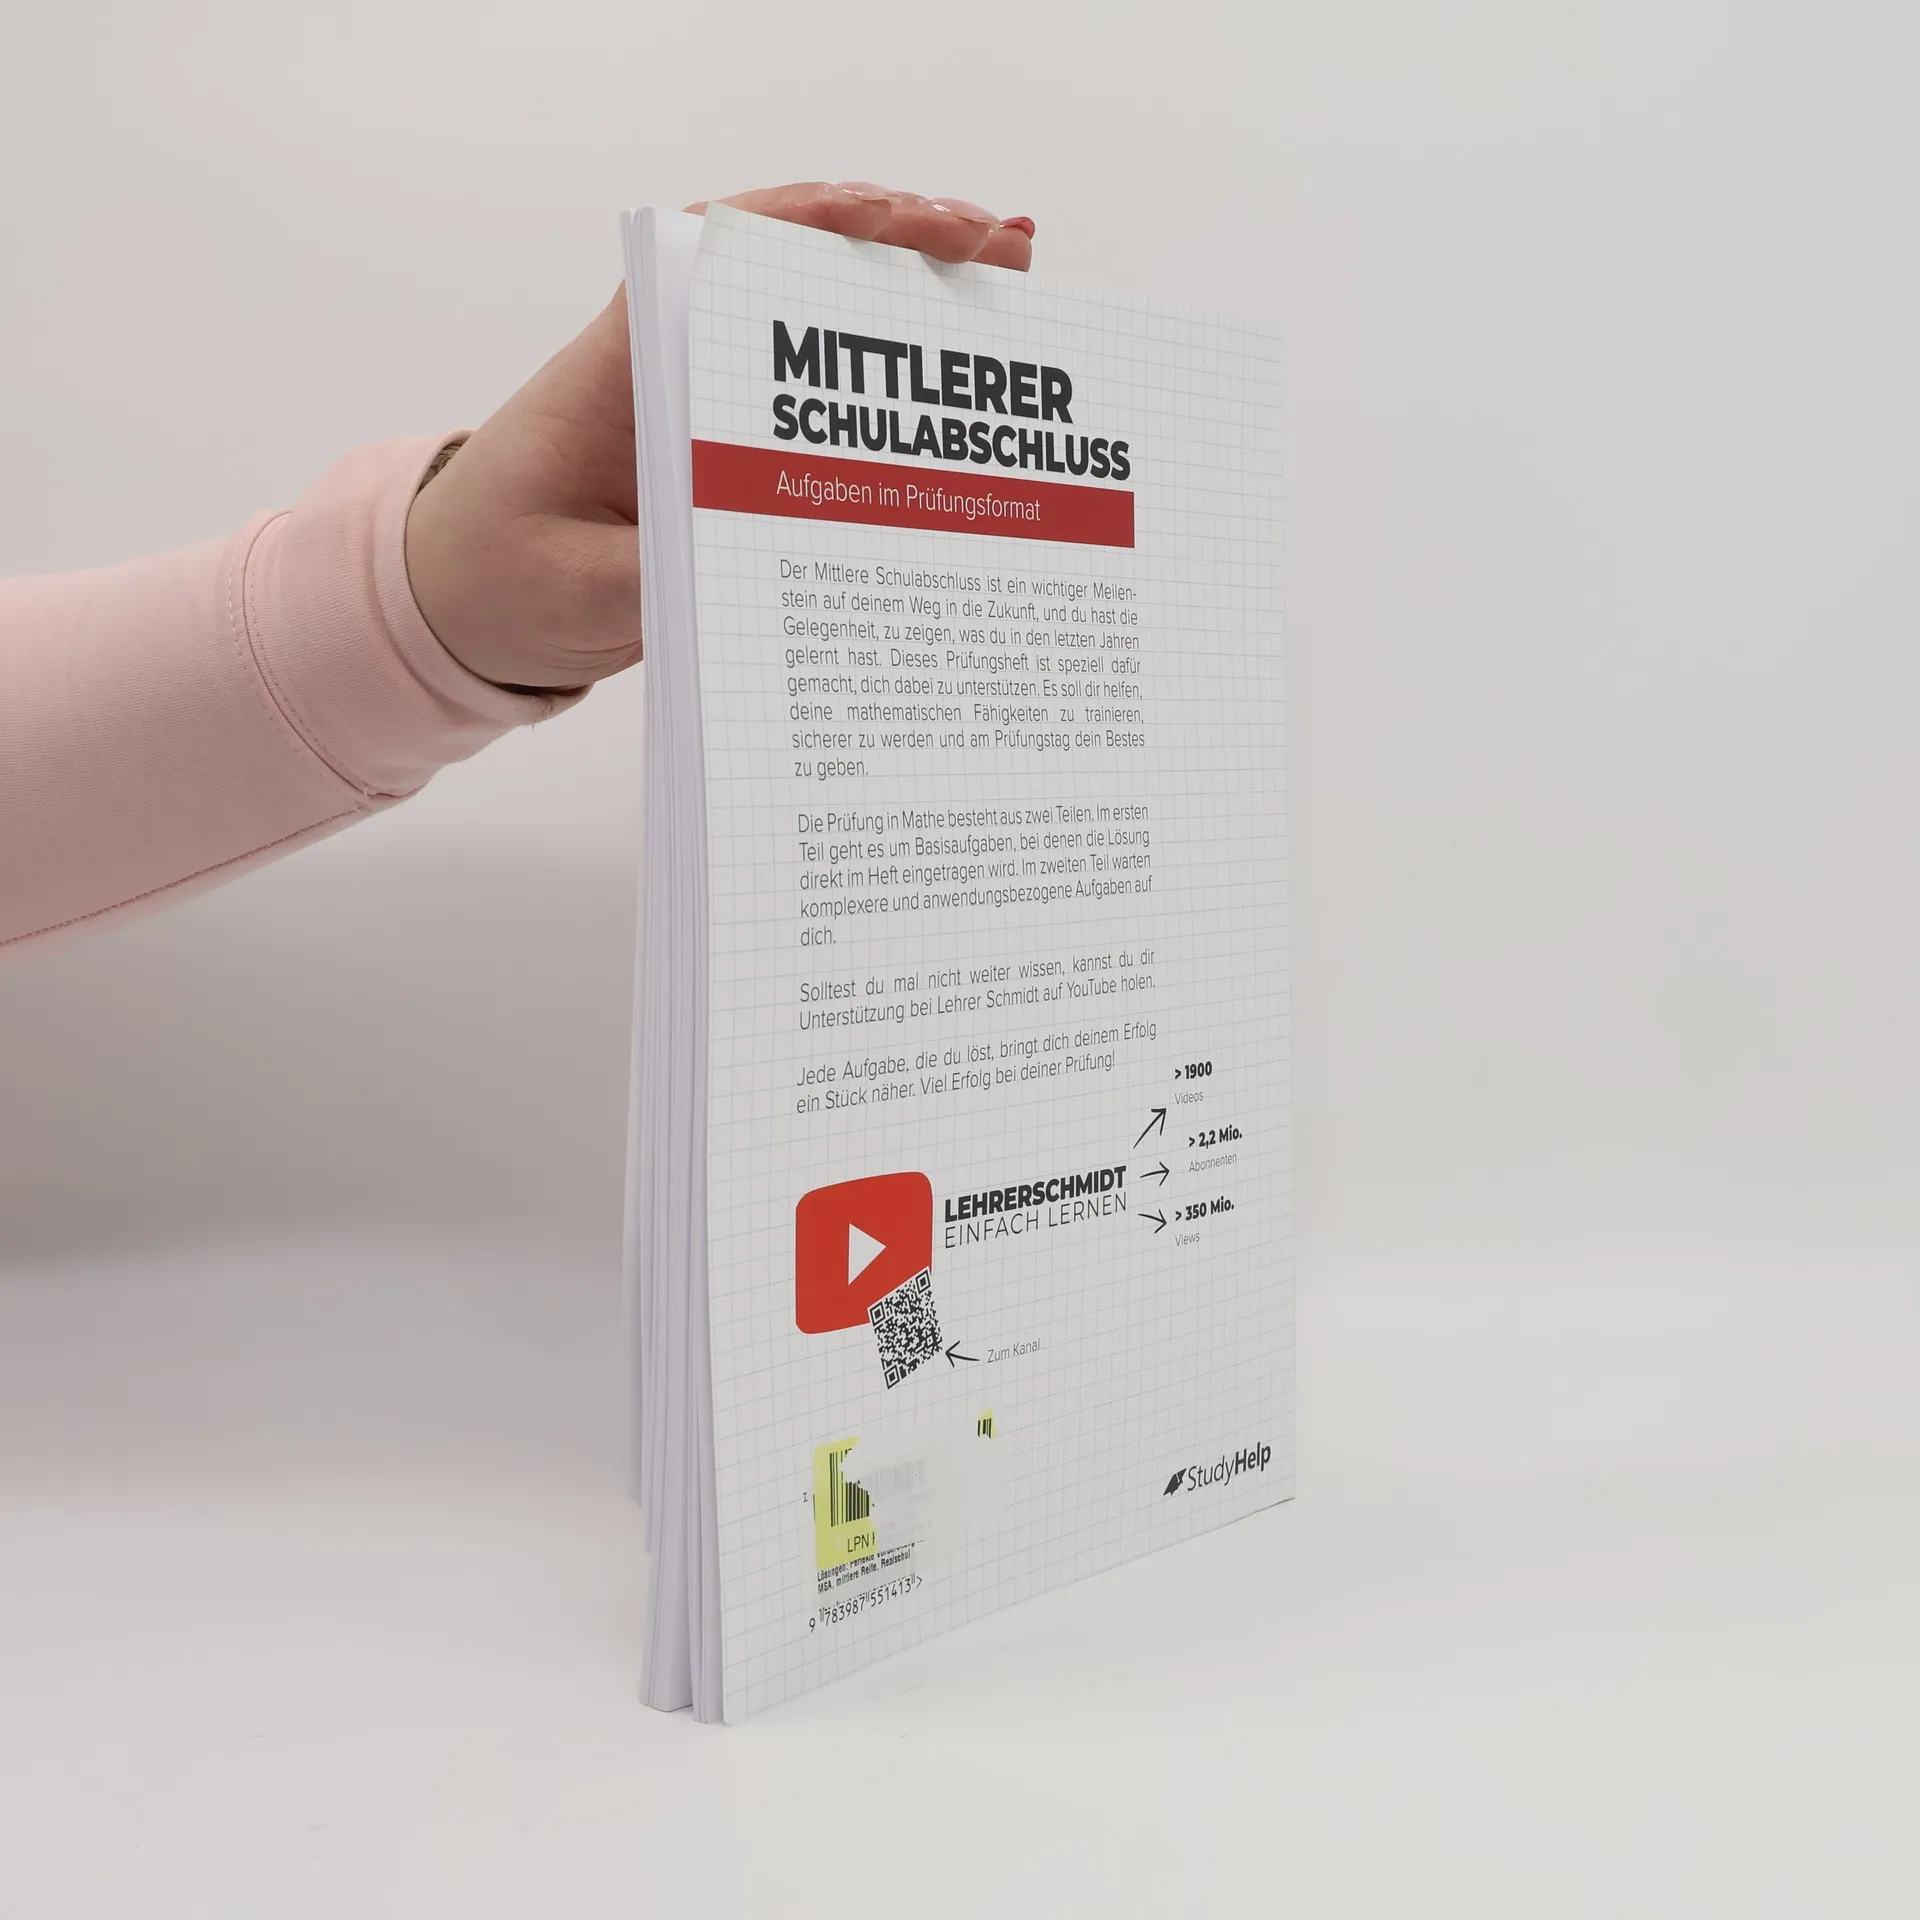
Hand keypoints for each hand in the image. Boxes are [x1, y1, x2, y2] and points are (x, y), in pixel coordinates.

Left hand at [405, 183, 1035, 690]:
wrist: (452, 601)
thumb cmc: (497, 577)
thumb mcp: (576, 588)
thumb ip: (663, 576)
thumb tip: (766, 568)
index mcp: (624, 359)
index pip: (736, 249)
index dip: (836, 223)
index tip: (923, 224)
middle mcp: (672, 359)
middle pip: (800, 270)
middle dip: (911, 248)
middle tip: (1012, 252)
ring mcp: (703, 401)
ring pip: (818, 329)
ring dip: (911, 306)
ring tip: (1010, 290)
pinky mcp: (724, 452)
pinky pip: (814, 404)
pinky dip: (885, 390)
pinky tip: (952, 398)